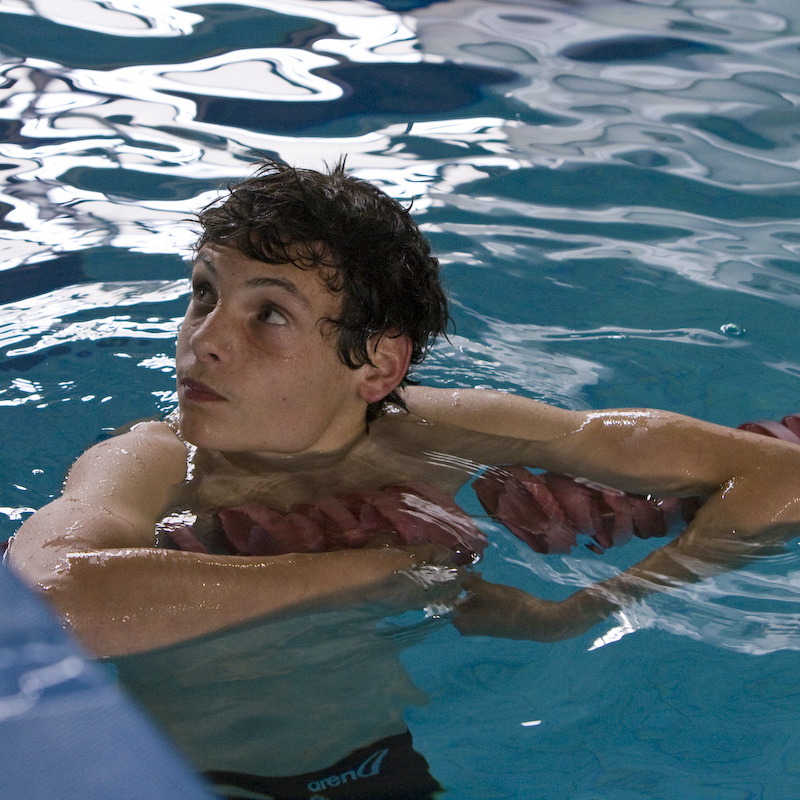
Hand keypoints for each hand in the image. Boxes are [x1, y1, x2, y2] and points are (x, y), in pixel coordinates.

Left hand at [453, 574, 609, 641]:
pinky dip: (478, 592)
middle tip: (461, 568)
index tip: (446, 571)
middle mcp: (468, 627)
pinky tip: (482, 579)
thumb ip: (468, 582)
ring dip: (469, 586)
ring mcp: (480, 624)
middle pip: (455, 602)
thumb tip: (452, 572)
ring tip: (475, 572)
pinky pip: (478, 603)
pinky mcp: (490, 619)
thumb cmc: (510, 607)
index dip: (445, 586)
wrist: (539, 621)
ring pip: (468, 601)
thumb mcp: (487, 590)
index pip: (444, 603)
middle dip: (458, 584)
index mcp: (462, 624)